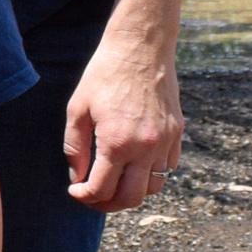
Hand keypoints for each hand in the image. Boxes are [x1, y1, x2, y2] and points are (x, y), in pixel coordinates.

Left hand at [63, 8, 183, 212]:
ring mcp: (165, 141)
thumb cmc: (104, 74)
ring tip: (114, 182)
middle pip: (130, 199)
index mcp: (117, 143)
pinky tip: (133, 164)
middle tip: (93, 196)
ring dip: (132, 192)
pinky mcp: (177, 133)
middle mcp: (146, 148)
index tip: (75, 190)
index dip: (84, 196)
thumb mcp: (78, 109)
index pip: (101, 189)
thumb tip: (77, 177)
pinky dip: (150, 175)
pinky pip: (168, 168)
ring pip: (153, 187)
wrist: (141, 47)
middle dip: (108, 204)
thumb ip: (75, 148)